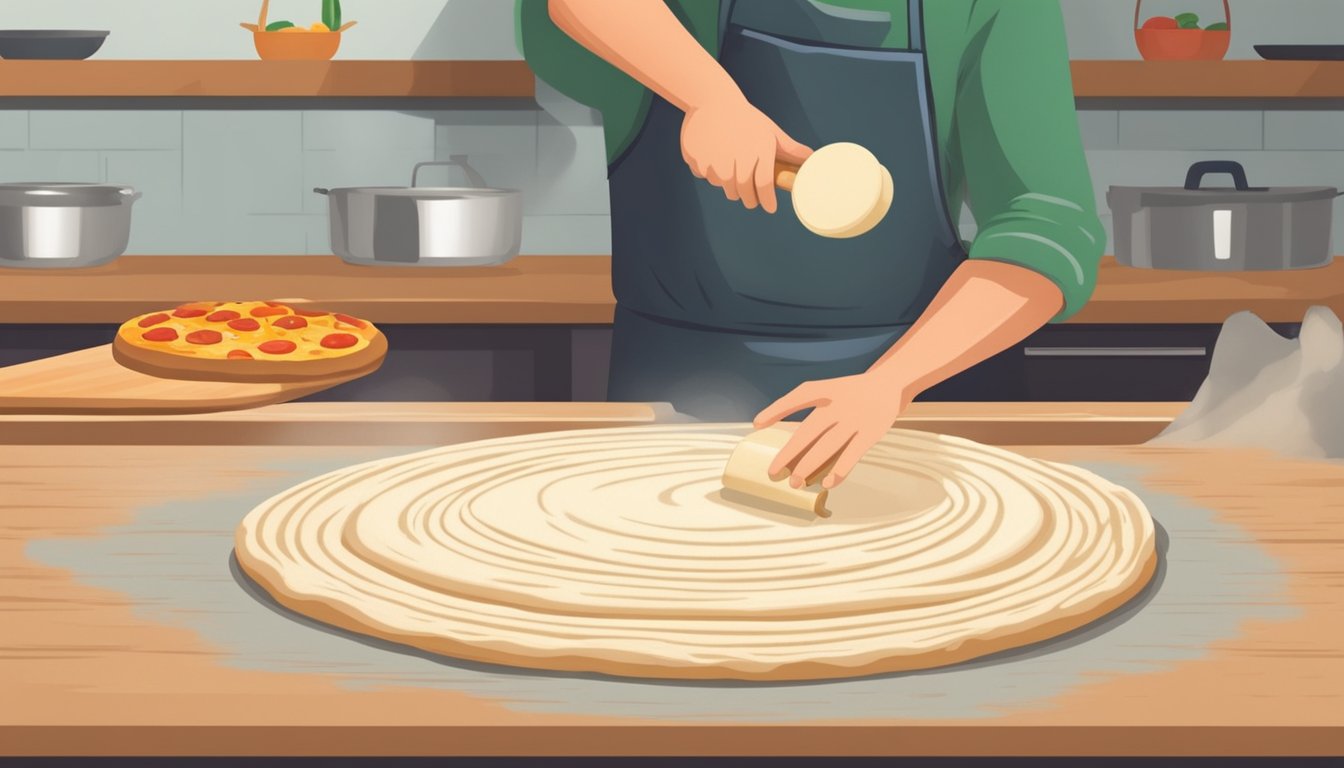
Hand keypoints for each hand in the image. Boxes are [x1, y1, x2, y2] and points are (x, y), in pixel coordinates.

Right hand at [681, 93, 811, 213]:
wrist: (710, 98)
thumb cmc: (744, 117)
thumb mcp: (768, 130)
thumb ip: (788, 149)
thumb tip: (811, 158)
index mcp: (758, 149)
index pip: (764, 185)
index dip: (767, 200)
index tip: (770, 208)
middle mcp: (736, 157)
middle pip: (743, 192)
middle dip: (749, 199)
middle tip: (750, 199)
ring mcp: (714, 159)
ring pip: (723, 186)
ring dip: (728, 184)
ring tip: (730, 169)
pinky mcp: (696, 159)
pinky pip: (704, 175)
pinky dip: (709, 171)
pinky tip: (712, 155)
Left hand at [753, 372, 912, 488]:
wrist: (889, 385)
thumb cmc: (849, 391)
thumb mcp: (823, 389)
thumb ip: (794, 402)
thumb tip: (759, 422)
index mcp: (825, 391)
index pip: (798, 397)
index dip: (777, 409)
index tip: (757, 424)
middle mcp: (839, 406)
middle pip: (810, 431)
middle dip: (790, 454)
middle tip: (774, 473)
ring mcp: (855, 421)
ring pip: (828, 447)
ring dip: (810, 466)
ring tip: (795, 482)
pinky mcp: (870, 434)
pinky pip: (852, 455)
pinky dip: (840, 470)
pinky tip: (827, 483)